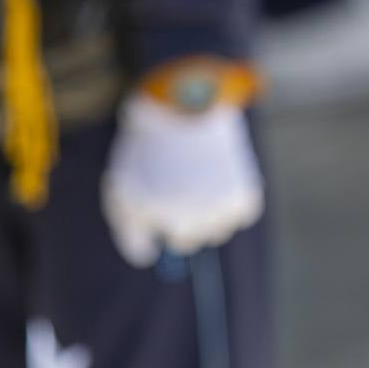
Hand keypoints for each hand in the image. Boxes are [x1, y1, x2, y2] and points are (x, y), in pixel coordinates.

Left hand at [102, 93, 263, 267]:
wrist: (189, 108)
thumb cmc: (151, 150)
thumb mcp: (123, 188)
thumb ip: (130, 231)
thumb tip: (146, 259)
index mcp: (157, 219)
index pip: (155, 247)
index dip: (153, 226)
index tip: (154, 204)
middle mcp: (190, 220)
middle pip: (187, 242)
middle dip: (181, 219)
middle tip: (178, 186)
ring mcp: (220, 210)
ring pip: (216, 231)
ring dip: (207, 212)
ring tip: (199, 179)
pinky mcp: (245, 199)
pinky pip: (239, 216)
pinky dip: (231, 200)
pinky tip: (219, 177)